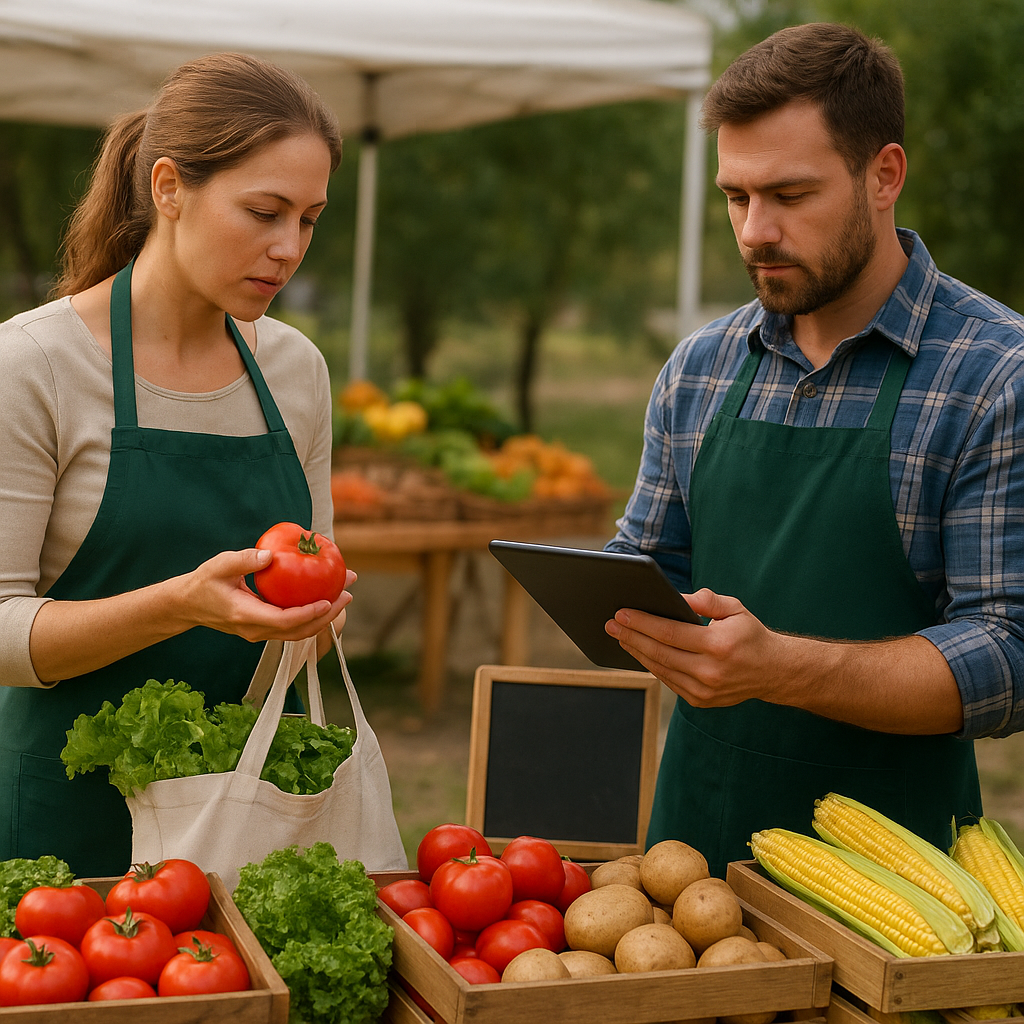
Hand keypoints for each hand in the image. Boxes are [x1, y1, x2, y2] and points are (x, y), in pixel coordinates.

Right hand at [179, 548, 355, 642]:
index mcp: (245, 615)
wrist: (188, 605)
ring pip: (299, 632)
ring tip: (344, 595)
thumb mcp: (219, 565)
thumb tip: (271, 556)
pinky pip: (293, 627)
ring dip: (324, 617)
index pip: (283, 621)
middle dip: (327, 616)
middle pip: (299, 631)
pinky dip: (312, 615)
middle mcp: (255, 630)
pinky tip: (325, 597)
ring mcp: (260, 633)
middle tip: (348, 594)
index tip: (329, 601)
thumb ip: (244, 560)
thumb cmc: (204, 582)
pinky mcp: (263, 629)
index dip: (308, 613)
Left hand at [604, 588, 791, 706]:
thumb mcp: (735, 609)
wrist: (773, 671)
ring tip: (620, 637)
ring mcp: (704, 690)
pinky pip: (668, 681)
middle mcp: (710, 671)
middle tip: (610, 624)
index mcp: (718, 645)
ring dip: (636, 652)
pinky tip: (639, 652)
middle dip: (631, 636)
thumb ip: (707, 599)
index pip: (670, 633)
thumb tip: (676, 597)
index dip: (642, 623)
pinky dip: (652, 666)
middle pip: (659, 652)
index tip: (621, 613)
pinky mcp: (700, 700)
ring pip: (660, 669)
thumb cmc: (750, 635)